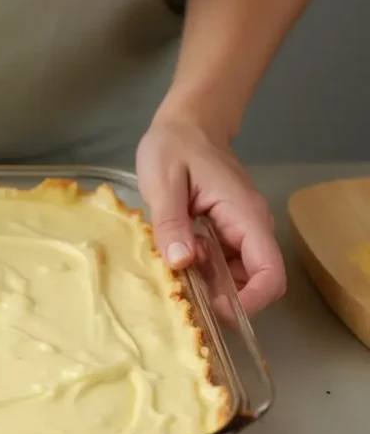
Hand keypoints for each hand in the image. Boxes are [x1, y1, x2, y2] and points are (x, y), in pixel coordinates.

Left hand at [136, 119, 285, 316]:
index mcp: (243, 214)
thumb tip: (181, 262)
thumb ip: (171, 222)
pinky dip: (202, 272)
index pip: (269, 271)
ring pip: (235, 275)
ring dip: (210, 286)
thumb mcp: (163, 181)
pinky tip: (175, 266)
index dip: (250, 300)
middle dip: (223, 297)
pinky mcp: (223, 232)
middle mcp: (249, 226)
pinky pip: (220, 263)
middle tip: (183, 298)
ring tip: (174, 281)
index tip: (214, 309)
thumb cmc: (174, 146)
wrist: (185, 124)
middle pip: (254, 280)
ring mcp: (237, 230)